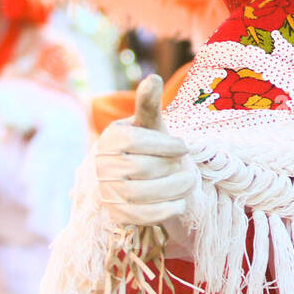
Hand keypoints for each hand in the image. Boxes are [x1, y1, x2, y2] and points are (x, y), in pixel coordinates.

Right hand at [95, 75, 195, 226]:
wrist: (147, 176)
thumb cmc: (153, 145)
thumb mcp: (153, 124)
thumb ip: (150, 104)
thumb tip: (152, 77)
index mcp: (110, 138)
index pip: (134, 142)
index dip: (164, 145)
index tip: (184, 147)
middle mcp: (102, 165)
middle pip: (140, 168)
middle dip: (172, 168)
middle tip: (191, 169)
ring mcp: (107, 191)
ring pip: (140, 193)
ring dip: (172, 189)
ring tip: (190, 183)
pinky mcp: (117, 214)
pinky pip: (139, 216)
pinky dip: (164, 211)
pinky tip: (180, 203)